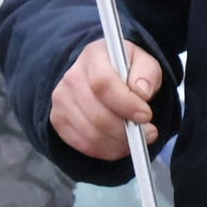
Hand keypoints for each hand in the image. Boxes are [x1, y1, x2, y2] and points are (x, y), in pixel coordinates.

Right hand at [50, 38, 162, 161]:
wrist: (105, 77)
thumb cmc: (127, 70)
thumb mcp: (145, 63)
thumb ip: (147, 74)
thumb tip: (141, 92)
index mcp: (93, 56)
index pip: (103, 84)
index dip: (127, 104)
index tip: (146, 115)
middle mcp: (72, 77)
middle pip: (98, 115)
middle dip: (126, 130)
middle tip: (148, 132)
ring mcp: (62, 100)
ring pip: (92, 134)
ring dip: (119, 143)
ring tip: (136, 138)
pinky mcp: (59, 120)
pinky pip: (84, 145)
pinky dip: (107, 150)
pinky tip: (120, 143)